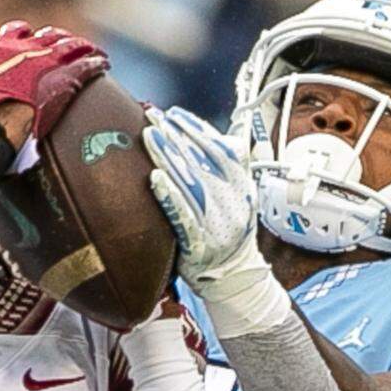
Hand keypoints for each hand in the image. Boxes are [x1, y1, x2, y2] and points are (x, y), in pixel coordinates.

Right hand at [0, 21, 107, 137]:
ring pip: (73, 46)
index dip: (28, 34)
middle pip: (50, 36)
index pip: (17, 31)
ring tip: (95, 52)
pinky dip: (96, 63)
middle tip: (72, 46)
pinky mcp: (66, 77)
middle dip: (63, 39)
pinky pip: (87, 65)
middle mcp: (26, 49)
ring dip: (85, 48)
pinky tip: (103, 65)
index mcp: (1, 50)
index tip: (36, 37)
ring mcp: (48, 60)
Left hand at [143, 107, 290, 335]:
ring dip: (168, 158)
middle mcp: (231, 202)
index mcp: (242, 187)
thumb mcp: (242, 196)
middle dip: (175, 136)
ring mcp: (216, 223)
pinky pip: (182, 217)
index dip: (196, 130)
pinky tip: (155, 178)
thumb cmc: (231, 231)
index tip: (174, 114)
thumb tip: (231, 134)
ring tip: (149, 136)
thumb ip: (235, 166)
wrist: (234, 277)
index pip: (219, 149)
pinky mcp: (198, 244)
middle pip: (201, 162)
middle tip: (153, 117)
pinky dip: (169, 196)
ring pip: (190, 184)